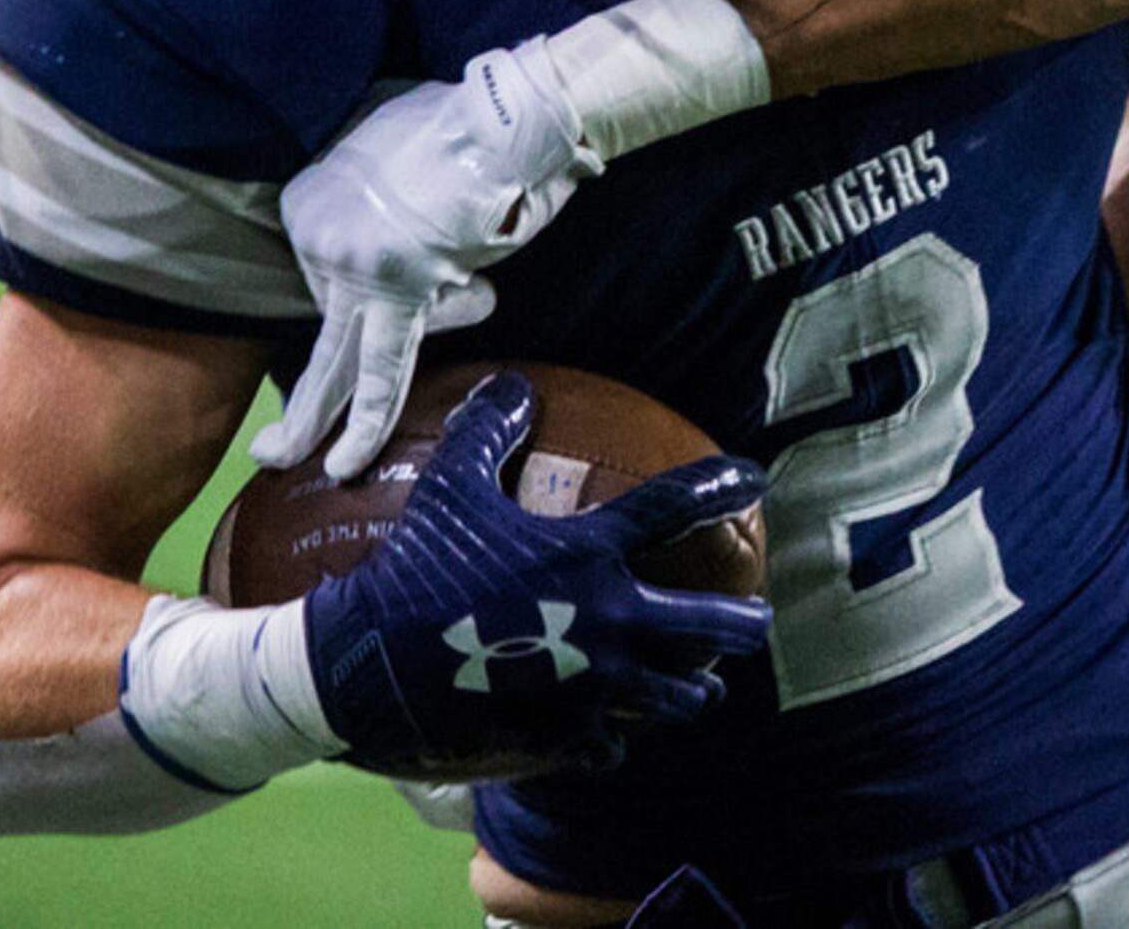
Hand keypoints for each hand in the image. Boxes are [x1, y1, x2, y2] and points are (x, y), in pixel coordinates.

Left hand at [252, 42, 601, 479]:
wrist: (501, 117)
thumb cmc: (459, 124)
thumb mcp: (384, 145)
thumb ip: (376, 193)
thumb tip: (405, 246)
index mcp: (304, 206)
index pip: (321, 279)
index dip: (372, 293)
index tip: (421, 271)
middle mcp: (317, 240)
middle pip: (311, 333)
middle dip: (292, 400)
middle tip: (269, 448)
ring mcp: (353, 268)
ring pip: (332, 362)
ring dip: (312, 421)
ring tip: (286, 460)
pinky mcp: (399, 289)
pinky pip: (380, 369)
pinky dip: (366, 420)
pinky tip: (344, 464)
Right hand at [304, 373, 771, 781]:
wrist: (372, 665)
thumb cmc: (413, 569)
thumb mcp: (448, 487)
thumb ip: (486, 432)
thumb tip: (512, 383)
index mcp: (589, 553)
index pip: (675, 507)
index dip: (721, 485)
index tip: (754, 477)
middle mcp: (609, 620)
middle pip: (713, 626)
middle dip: (745, 623)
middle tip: (756, 620)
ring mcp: (594, 686)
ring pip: (680, 698)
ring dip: (695, 690)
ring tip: (702, 687)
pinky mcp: (565, 736)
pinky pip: (614, 746)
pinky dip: (618, 739)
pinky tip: (614, 736)